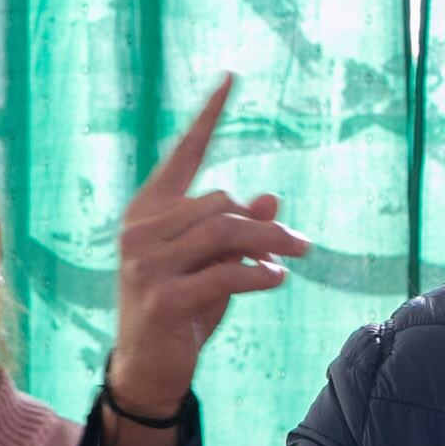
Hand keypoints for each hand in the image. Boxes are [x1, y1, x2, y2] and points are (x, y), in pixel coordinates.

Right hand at [109, 75, 309, 427]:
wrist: (147, 368)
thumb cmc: (183, 310)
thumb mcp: (213, 264)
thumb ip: (238, 232)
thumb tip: (272, 199)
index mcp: (148, 211)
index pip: (184, 154)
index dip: (208, 117)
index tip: (232, 77)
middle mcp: (141, 230)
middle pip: (221, 204)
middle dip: (267, 225)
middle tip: (303, 246)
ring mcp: (147, 264)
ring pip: (227, 235)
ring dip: (272, 246)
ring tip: (297, 257)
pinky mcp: (163, 298)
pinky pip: (225, 274)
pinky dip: (258, 275)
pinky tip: (276, 279)